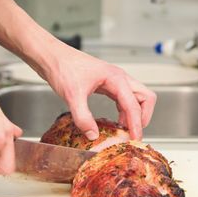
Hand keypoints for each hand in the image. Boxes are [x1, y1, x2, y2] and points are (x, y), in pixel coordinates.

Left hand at [35, 38, 156, 139]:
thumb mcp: (72, 96)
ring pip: (136, 98)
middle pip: (145, 98)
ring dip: (134, 114)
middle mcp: (119, 78)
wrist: (52, 57)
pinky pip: (124, 99)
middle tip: (134, 133)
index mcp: (115, 79)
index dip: (136, 124)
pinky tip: (116, 121)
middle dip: (143, 117)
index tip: (135, 139)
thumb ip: (83, 117)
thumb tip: (93, 135)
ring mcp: (114, 81)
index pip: (134, 105)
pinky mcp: (107, 84)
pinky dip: (124, 111)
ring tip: (124, 130)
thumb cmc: (63, 68)